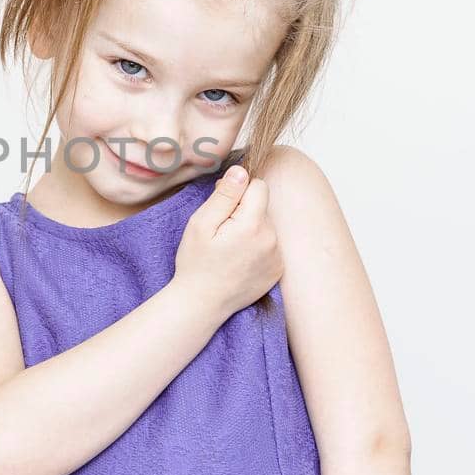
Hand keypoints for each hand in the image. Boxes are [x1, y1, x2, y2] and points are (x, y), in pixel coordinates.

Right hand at [170, 165, 283, 320]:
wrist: (202, 303)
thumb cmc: (196, 263)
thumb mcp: (201, 224)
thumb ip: (224, 195)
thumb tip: (242, 171)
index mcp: (253, 224)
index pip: (258, 186)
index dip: (238, 191)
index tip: (222, 207)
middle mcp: (272, 239)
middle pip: (263, 206)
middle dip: (244, 212)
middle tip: (221, 232)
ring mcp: (278, 256)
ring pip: (267, 225)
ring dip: (251, 229)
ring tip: (230, 249)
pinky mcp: (279, 269)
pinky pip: (271, 244)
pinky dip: (258, 247)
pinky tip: (240, 260)